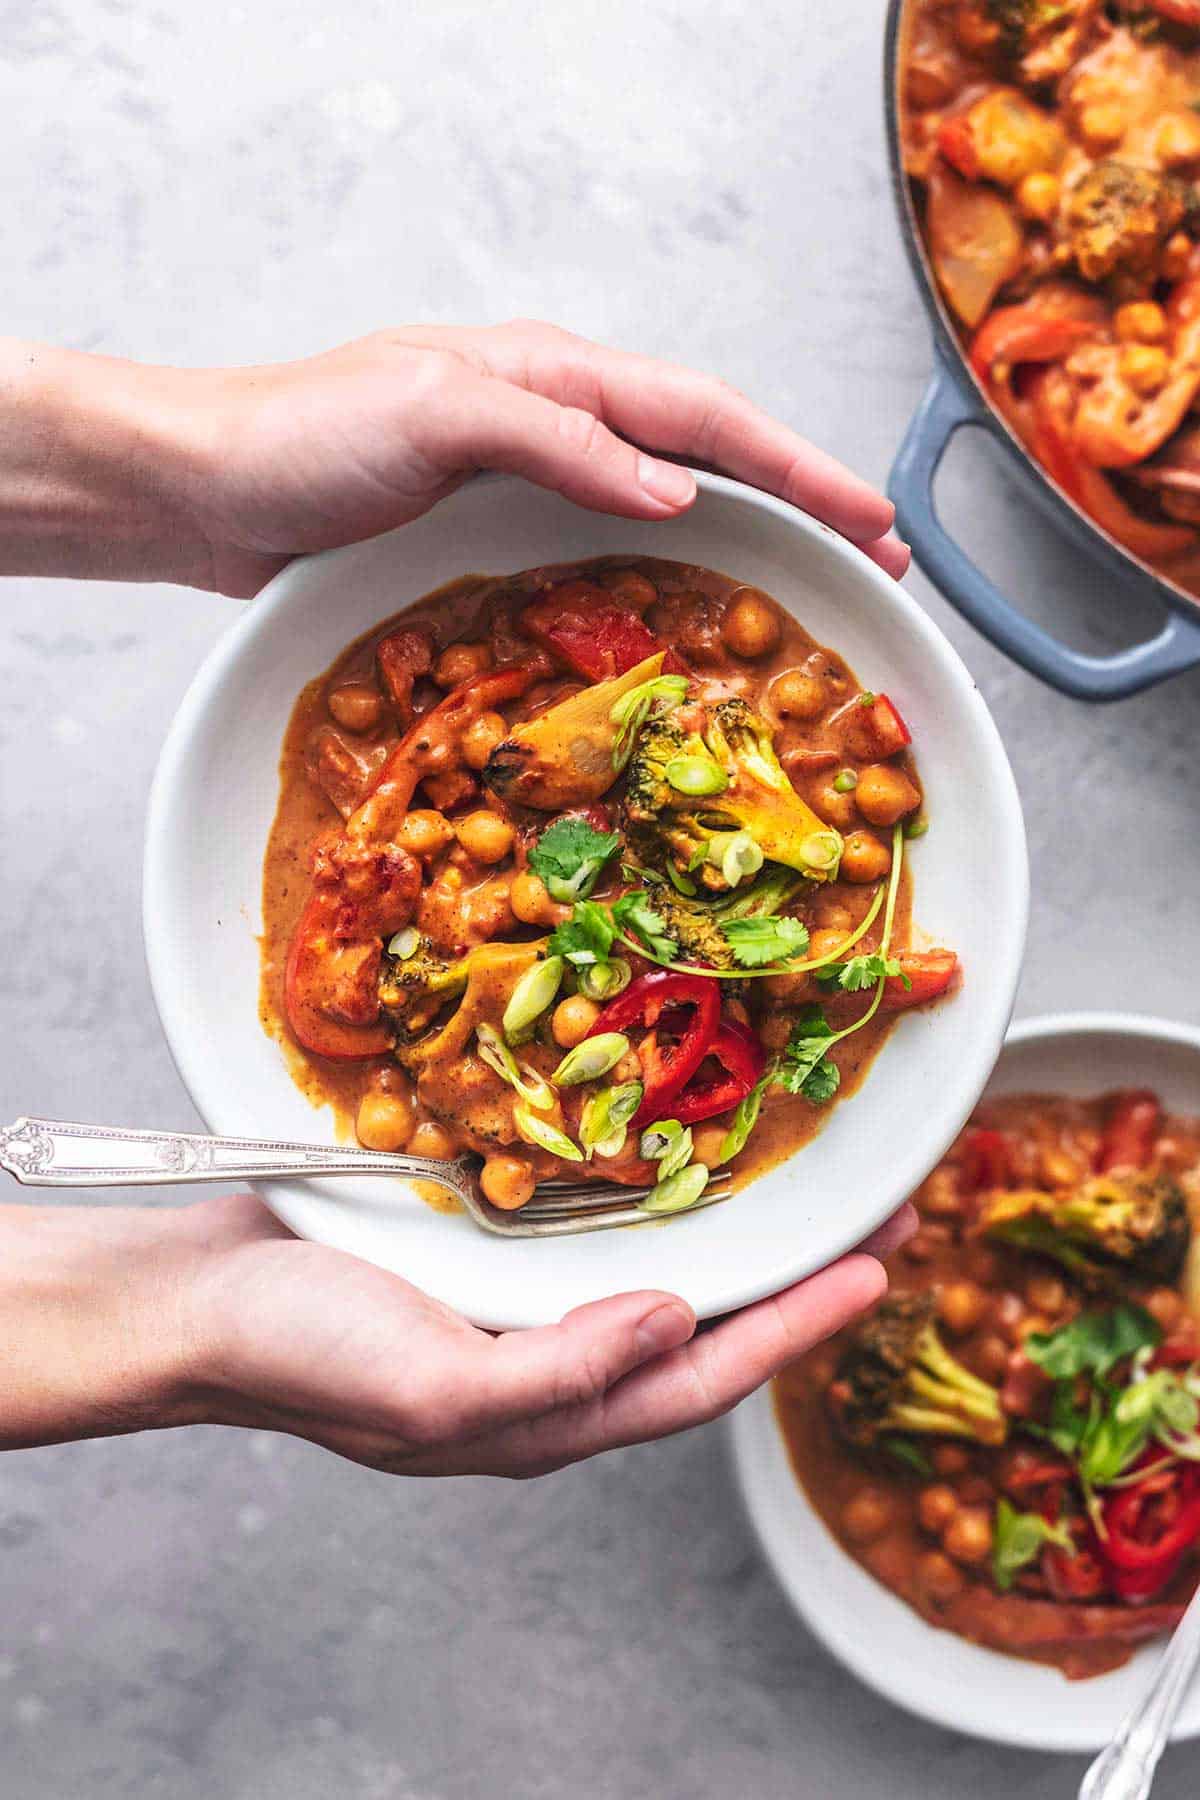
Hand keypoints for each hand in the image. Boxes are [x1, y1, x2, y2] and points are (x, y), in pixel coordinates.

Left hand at [0, 325, 906, 593]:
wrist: (205, 488)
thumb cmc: (303, 437)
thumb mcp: (436, 413)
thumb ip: (559, 439)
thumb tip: (678, 491)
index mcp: (553, 376)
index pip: (705, 417)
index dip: (798, 469)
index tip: (874, 520)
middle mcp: (555, 425)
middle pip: (707, 460)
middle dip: (800, 506)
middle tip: (883, 565)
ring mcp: (528, 483)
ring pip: (666, 509)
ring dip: (747, 548)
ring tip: (816, 596)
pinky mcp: (495, 538)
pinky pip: (605, 556)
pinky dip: (666, 582)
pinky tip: (691, 618)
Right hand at [0, 1195, 913, 1475]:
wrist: (192, 1300)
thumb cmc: (298, 1352)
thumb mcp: (431, 1391)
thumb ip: (558, 1374)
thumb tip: (672, 1325)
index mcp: (550, 1410)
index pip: (703, 1373)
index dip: (797, 1325)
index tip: (880, 1265)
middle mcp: (551, 1357)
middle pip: (699, 1322)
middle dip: (791, 1274)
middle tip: (878, 1211)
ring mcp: (517, 1301)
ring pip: (653, 1267)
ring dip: (730, 1227)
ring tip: (800, 1175)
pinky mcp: (481, 1246)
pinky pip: (587, 1222)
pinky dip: (646, 1193)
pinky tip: (668, 1149)